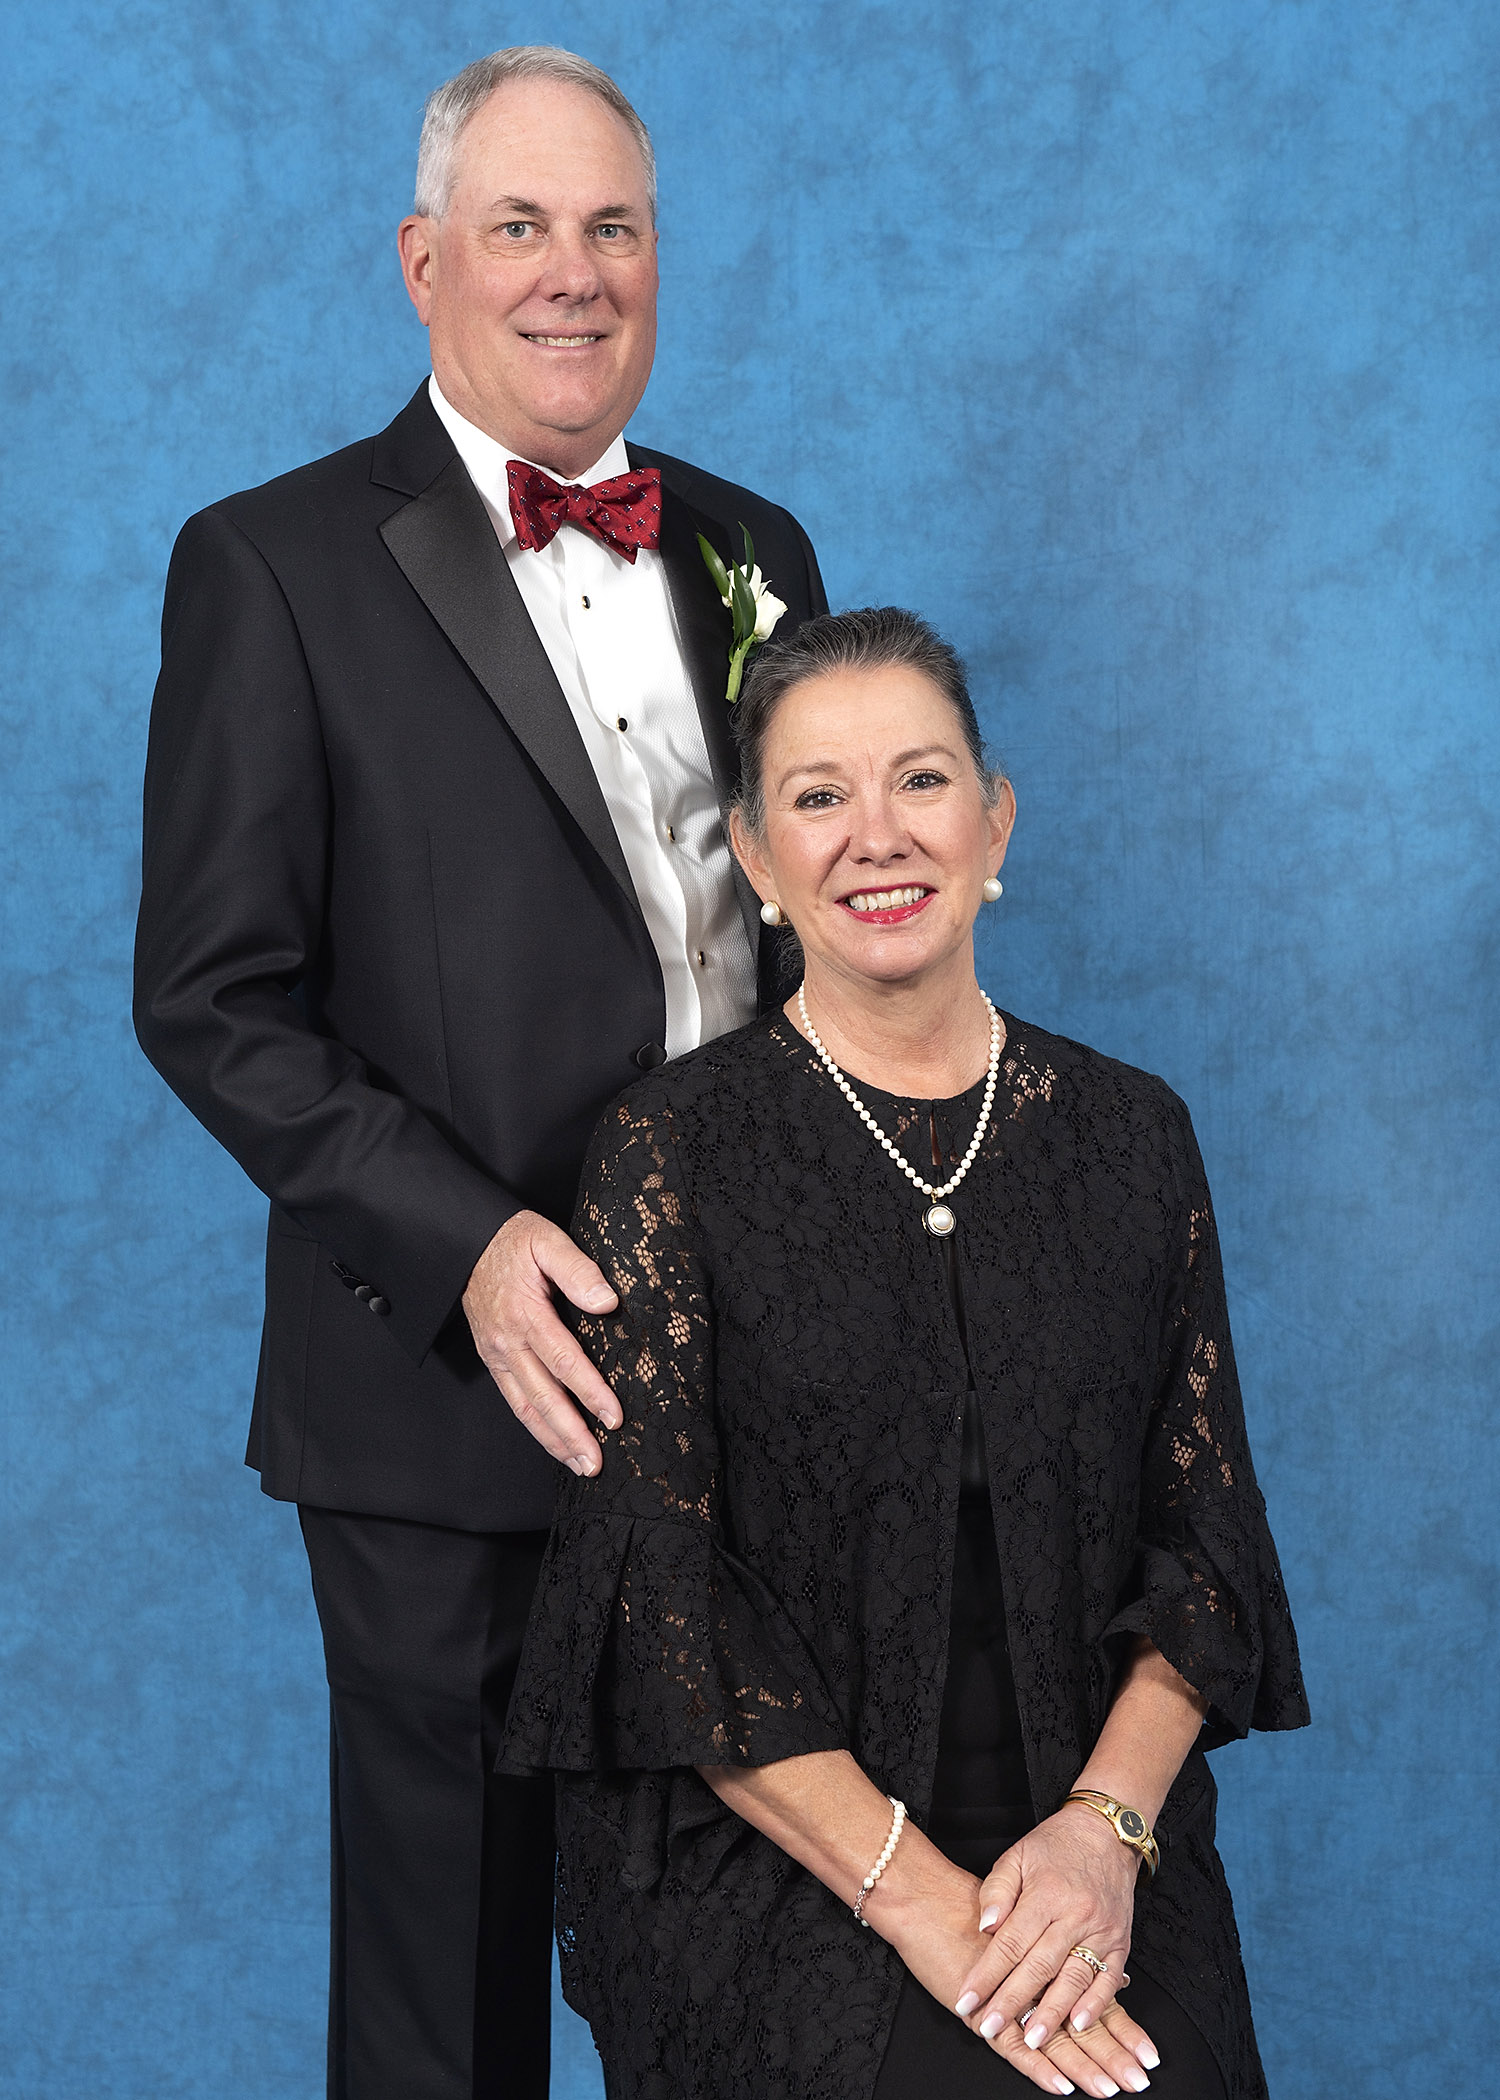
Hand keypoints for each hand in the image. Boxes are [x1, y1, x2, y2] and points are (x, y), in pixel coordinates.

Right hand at [462, 1211, 619, 1473]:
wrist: (466, 1245)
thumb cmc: (513, 1241)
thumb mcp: (547, 1240)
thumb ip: (578, 1270)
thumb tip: (607, 1302)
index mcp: (525, 1313)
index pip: (564, 1361)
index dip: (590, 1391)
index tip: (613, 1416)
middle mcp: (507, 1342)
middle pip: (543, 1396)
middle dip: (570, 1433)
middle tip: (596, 1461)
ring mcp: (497, 1355)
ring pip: (525, 1407)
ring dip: (553, 1439)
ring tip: (580, 1465)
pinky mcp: (493, 1360)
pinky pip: (514, 1400)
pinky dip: (534, 1426)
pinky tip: (554, 1441)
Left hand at [872, 1841, 1152, 2096]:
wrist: (1106, 1833)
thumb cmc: (1055, 1845)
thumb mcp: (1017, 1855)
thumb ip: (997, 1891)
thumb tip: (984, 1927)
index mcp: (1044, 1894)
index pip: (1010, 1943)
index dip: (986, 1975)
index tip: (966, 2001)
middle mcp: (1074, 1915)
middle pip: (1039, 1967)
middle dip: (1012, 2002)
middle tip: (990, 2029)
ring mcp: (1101, 1930)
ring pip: (1074, 1978)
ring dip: (1052, 2012)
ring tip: (1033, 2039)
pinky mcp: (1121, 1941)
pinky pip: (1109, 1979)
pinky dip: (1096, 2004)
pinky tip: (1078, 2024)